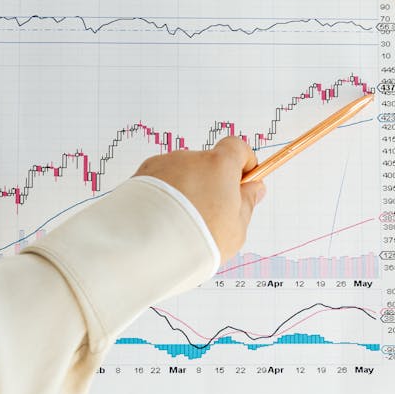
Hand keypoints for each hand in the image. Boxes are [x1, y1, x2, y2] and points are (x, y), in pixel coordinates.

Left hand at [133, 137, 266, 262]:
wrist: (147, 246)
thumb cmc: (197, 238)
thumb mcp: (236, 229)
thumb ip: (247, 203)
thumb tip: (255, 188)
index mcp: (219, 165)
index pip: (237, 147)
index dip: (243, 163)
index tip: (245, 181)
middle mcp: (189, 158)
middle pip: (207, 165)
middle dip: (211, 184)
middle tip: (210, 216)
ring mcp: (163, 165)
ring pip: (182, 175)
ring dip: (185, 191)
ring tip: (181, 224)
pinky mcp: (140, 177)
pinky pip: (159, 184)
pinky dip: (163, 197)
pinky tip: (162, 221)